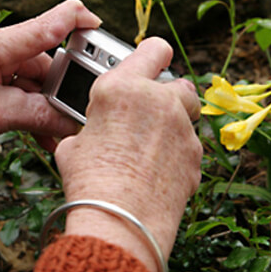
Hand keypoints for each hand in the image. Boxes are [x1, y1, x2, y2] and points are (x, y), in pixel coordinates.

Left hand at [0, 0, 101, 165]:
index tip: (101, 28)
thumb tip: (74, 124)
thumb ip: (40, 117)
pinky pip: (20, 86)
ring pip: (34, 79)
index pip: (47, 24)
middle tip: (70, 118)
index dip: (79, 22)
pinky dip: (30, 107)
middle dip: (57, 92)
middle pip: (43, 62)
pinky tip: (41, 131)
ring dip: (44, 107)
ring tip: (53, 134)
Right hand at [55, 37, 201, 271]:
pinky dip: (178, 152)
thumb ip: (93, 127)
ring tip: (150, 145)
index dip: (152, 54)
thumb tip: (97, 133)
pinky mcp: (195, 155)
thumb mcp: (75, 146)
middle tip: (145, 115)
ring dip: (173, 122)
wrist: (120, 222)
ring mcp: (182, 128)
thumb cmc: (90, 183)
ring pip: (187, 113)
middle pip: (176, 82)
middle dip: (164, 95)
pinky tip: (158, 170)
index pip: (152, 48)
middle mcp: (158, 101)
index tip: (149, 62)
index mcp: (122, 88)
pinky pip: (189, 145)